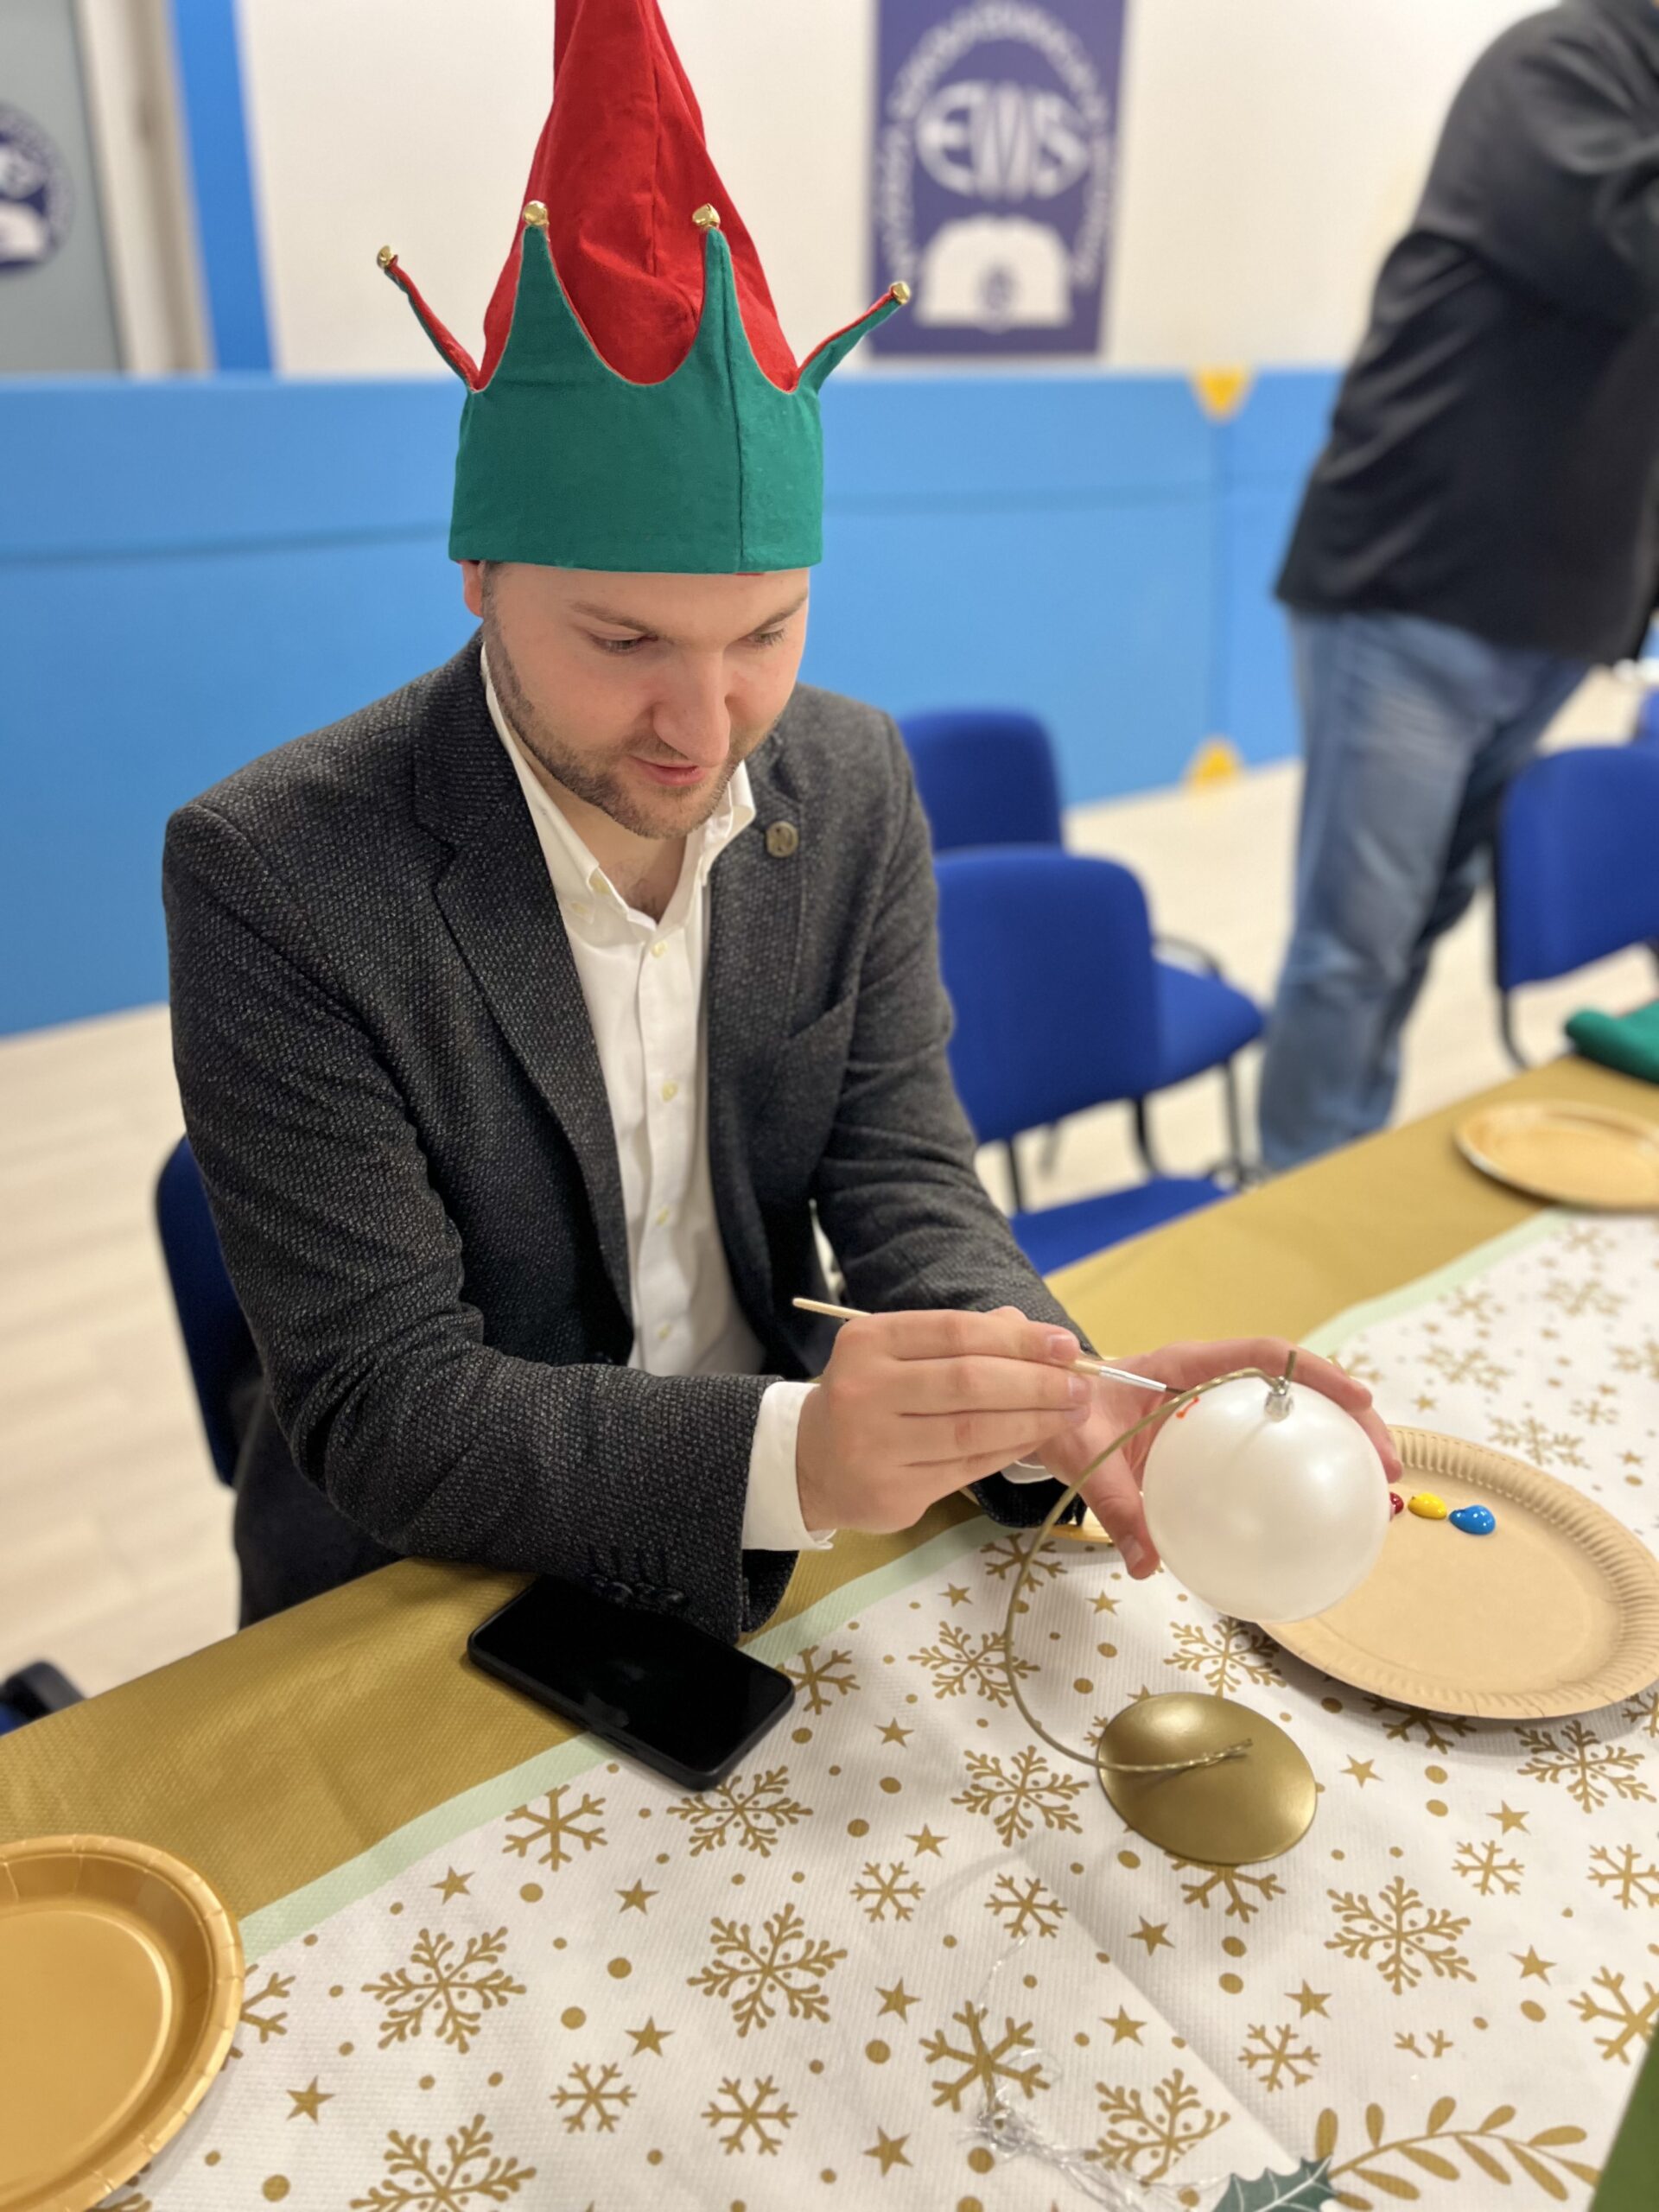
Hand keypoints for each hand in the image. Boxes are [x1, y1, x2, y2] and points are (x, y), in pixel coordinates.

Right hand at [796, 1306, 1090, 1534]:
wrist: (811, 1464)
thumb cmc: (871, 1398)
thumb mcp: (899, 1355)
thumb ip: (962, 1339)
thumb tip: (1034, 1331)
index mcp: (868, 1342)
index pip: (956, 1332)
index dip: (1018, 1339)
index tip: (1065, 1345)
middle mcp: (864, 1390)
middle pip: (969, 1382)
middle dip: (1036, 1382)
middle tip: (1081, 1384)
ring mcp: (875, 1445)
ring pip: (973, 1430)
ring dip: (1034, 1420)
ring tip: (1072, 1412)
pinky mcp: (891, 1491)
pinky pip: (967, 1467)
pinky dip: (1010, 1450)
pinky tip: (1037, 1437)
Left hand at [1037, 1337, 1402, 1578]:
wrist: (1046, 1410)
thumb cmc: (1066, 1417)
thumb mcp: (1082, 1454)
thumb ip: (1113, 1504)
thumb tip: (1147, 1564)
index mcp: (1182, 1365)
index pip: (1261, 1354)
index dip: (1313, 1371)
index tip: (1358, 1397)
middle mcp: (1209, 1380)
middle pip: (1297, 1385)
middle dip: (1351, 1416)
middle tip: (1388, 1464)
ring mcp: (1216, 1408)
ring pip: (1292, 1414)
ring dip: (1339, 1442)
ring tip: (1378, 1490)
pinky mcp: (1215, 1438)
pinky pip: (1266, 1446)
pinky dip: (1301, 1468)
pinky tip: (1323, 1510)